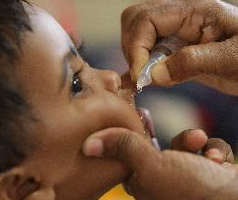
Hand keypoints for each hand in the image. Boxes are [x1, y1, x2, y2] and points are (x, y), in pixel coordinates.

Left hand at [83, 128, 237, 199]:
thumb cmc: (194, 190)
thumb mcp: (153, 166)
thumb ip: (124, 149)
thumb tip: (88, 144)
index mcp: (143, 183)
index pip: (127, 153)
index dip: (129, 133)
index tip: (135, 115)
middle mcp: (163, 182)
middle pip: (156, 147)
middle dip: (167, 134)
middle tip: (165, 122)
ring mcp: (187, 177)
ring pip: (183, 146)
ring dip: (193, 140)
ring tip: (201, 143)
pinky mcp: (209, 172)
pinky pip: (205, 150)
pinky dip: (213, 150)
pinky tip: (219, 160)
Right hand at [122, 0, 237, 95]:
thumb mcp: (230, 59)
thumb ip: (191, 63)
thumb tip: (153, 75)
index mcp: (194, 9)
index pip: (146, 19)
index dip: (136, 47)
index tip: (140, 76)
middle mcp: (180, 14)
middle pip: (135, 19)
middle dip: (132, 48)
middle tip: (142, 75)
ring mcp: (175, 29)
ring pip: (137, 33)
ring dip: (136, 57)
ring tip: (149, 78)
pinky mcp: (173, 46)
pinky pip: (147, 49)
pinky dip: (141, 65)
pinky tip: (149, 79)